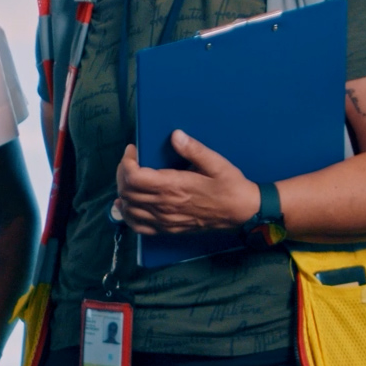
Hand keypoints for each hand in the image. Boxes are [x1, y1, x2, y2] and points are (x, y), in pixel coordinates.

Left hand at [114, 132, 260, 234]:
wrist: (244, 212)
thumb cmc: (231, 186)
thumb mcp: (217, 163)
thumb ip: (194, 150)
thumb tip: (175, 135)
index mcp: (174, 187)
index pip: (134, 177)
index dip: (126, 162)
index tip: (133, 150)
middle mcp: (165, 205)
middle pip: (127, 192)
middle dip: (122, 173)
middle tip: (130, 161)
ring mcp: (165, 220)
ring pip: (129, 209)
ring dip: (123, 193)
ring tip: (129, 179)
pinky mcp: (168, 229)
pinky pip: (139, 227)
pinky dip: (128, 215)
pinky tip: (128, 205)